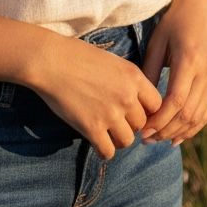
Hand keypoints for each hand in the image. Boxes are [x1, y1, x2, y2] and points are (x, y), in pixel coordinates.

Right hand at [26, 34, 162, 160]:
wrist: (50, 60)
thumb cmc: (76, 55)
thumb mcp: (111, 60)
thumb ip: (127, 80)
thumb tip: (136, 100)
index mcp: (133, 76)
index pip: (156, 104)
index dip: (147, 110)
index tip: (135, 111)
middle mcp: (126, 96)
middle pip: (141, 124)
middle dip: (130, 124)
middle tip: (116, 121)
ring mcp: (110, 114)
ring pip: (127, 140)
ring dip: (118, 139)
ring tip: (106, 132)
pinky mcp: (92, 128)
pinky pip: (108, 152)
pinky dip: (103, 150)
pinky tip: (96, 141)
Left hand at [140, 0, 206, 146]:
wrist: (201, 9)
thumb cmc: (173, 23)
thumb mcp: (157, 42)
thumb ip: (149, 71)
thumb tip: (138, 102)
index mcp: (189, 60)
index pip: (176, 100)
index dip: (160, 120)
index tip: (143, 129)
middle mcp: (206, 72)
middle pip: (188, 113)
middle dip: (166, 131)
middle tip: (145, 139)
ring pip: (199, 117)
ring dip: (178, 133)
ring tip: (158, 139)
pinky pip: (206, 112)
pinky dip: (192, 128)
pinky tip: (176, 136)